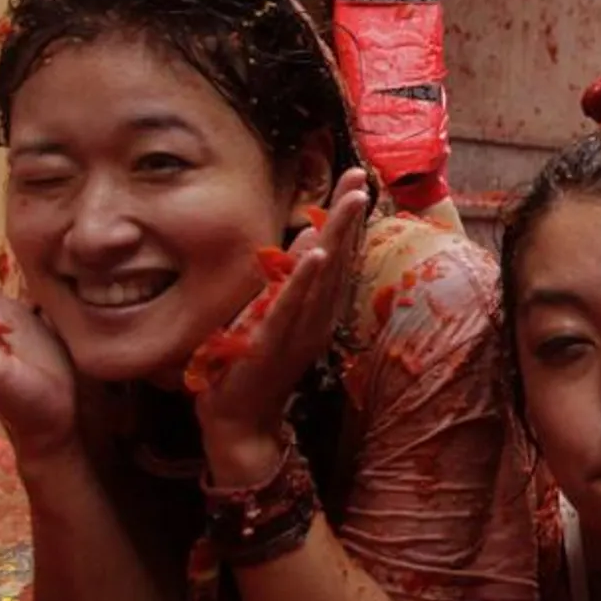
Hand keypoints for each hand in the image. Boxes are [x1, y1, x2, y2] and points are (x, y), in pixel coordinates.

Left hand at [192, 169, 368, 482]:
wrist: (240, 423)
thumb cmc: (252, 367)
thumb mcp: (272, 312)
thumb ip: (291, 276)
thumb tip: (308, 236)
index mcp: (316, 310)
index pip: (338, 255)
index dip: (348, 217)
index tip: (356, 180)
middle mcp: (317, 318)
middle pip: (338, 258)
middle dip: (349, 216)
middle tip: (360, 176)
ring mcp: (298, 331)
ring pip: (323, 276)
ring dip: (339, 236)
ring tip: (352, 200)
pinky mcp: (273, 344)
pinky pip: (290, 306)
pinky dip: (305, 279)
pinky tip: (317, 251)